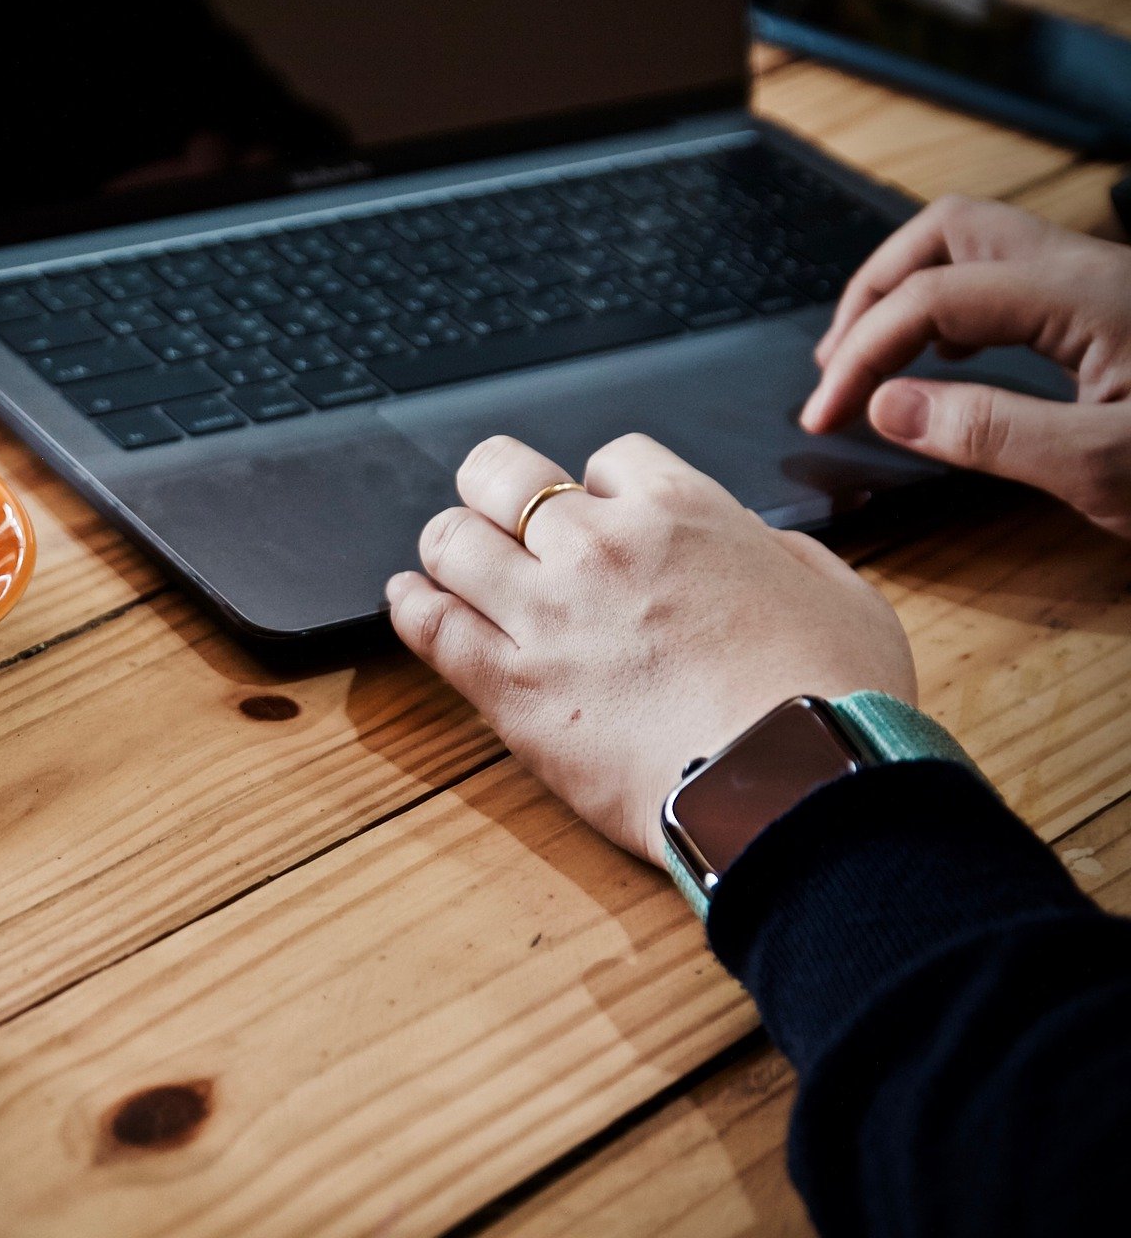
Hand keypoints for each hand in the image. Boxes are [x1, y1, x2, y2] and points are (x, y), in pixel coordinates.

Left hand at [386, 434, 916, 861]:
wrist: (797, 788)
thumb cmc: (834, 701)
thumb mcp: (840, 595)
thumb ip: (780, 556)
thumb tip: (752, 547)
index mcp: (683, 513)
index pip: (609, 460)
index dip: (597, 486)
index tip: (597, 515)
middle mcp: (601, 547)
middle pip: (505, 475)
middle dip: (495, 485)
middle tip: (492, 508)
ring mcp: (546, 614)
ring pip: (452, 540)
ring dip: (449, 544)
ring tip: (449, 562)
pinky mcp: (510, 687)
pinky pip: (431, 625)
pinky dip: (410, 606)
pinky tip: (409, 601)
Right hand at [802, 196, 1130, 536]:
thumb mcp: (1107, 469)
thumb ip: (990, 434)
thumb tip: (887, 406)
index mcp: (1084, 297)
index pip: (930, 296)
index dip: (861, 353)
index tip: (824, 416)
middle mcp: (1090, 270)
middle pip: (947, 231)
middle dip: (873, 291)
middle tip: (836, 365)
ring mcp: (1105, 282)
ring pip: (977, 242)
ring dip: (909, 289)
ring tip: (872, 357)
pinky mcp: (1114, 308)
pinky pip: (1010, 275)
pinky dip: (952, 305)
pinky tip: (944, 359)